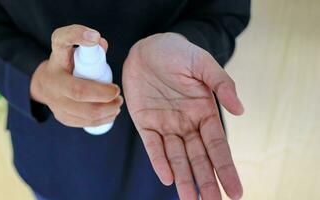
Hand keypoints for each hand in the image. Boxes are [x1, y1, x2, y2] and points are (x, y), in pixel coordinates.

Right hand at [30, 25, 122, 126]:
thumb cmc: (68, 64)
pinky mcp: (61, 116)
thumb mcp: (74, 50)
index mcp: (57, 57)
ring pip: (85, 112)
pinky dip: (102, 119)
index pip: (61, 40)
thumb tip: (101, 43)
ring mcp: (54, 101)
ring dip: (107, 109)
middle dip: (103, 94)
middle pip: (78, 91)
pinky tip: (111, 114)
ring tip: (117, 104)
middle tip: (117, 92)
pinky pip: (85, 122)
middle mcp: (52, 79)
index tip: (95, 37)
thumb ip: (89, 46)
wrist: (46, 84)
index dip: (77, 36)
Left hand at [122, 33, 243, 199]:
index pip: (217, 145)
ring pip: (176, 157)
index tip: (236, 191)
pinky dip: (159, 161)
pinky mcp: (145, 122)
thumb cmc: (178, 53)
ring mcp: (165, 124)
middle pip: (198, 158)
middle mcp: (186, 123)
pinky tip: (168, 178)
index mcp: (204, 112)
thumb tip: (241, 111)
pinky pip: (152, 145)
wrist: (148, 47)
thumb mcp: (203, 64)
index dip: (226, 168)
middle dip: (206, 181)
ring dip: (184, 178)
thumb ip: (223, 84)